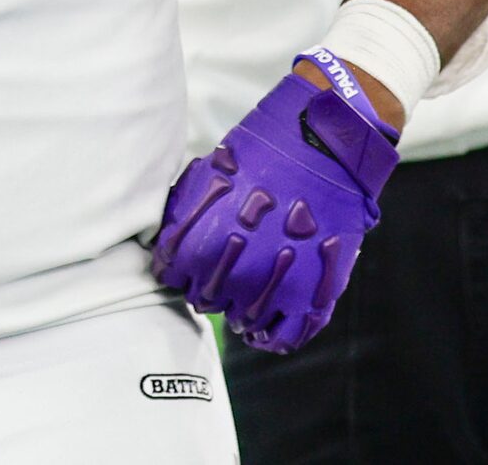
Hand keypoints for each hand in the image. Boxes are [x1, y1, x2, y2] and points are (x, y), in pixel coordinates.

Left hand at [152, 55, 399, 353]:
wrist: (323, 150)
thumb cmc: (260, 158)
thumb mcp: (206, 178)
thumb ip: (179, 219)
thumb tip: (164, 253)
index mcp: (205, 245)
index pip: (175, 278)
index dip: (179, 270)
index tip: (187, 263)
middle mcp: (238, 274)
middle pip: (207, 301)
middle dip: (208, 287)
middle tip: (218, 273)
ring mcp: (277, 289)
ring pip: (243, 322)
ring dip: (239, 310)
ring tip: (243, 295)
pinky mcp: (312, 298)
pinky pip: (284, 338)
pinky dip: (271, 338)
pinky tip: (264, 328)